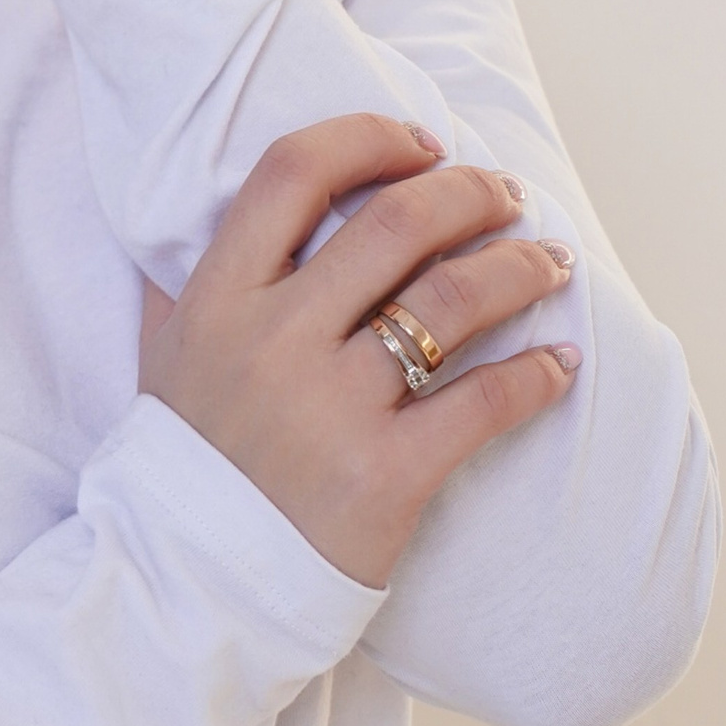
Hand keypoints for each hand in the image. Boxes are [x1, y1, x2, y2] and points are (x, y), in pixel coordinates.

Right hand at [137, 115, 580, 587]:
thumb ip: (183, 283)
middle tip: (508, 198)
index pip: (295, 172)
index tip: (422, 146)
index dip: (371, 139)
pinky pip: (484, 402)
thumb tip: (190, 215)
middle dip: (471, 194)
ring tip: (550, 264)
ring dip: (520, 268)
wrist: (188, 586)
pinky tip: (560, 362)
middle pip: (397, 222)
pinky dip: (537, 374)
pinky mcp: (385, 475)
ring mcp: (332, 407)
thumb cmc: (186, 464)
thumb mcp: (164, 357)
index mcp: (217, 298)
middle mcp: (274, 340)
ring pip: (453, 300)